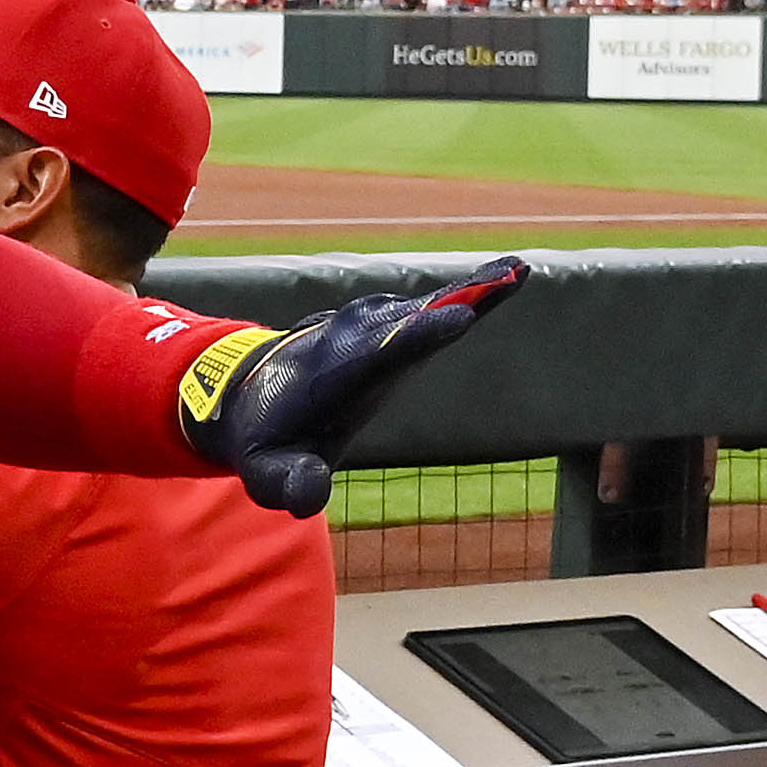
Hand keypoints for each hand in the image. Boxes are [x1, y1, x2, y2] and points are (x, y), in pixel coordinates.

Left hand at [185, 257, 521, 513]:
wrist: (250, 395)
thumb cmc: (267, 441)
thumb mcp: (266, 471)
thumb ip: (289, 482)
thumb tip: (309, 495)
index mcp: (329, 374)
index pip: (376, 354)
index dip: (416, 337)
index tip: (458, 320)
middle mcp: (352, 340)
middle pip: (410, 319)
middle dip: (454, 302)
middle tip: (505, 278)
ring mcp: (372, 329)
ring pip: (426, 305)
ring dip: (469, 289)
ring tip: (516, 271)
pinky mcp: (391, 327)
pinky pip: (434, 306)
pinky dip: (469, 290)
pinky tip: (509, 274)